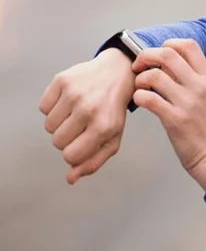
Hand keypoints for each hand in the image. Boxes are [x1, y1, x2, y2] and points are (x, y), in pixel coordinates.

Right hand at [39, 49, 134, 184]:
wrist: (118, 72)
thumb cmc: (113, 108)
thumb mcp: (113, 136)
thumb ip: (94, 161)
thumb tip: (70, 178)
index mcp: (104, 127)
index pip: (70, 156)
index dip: (74, 152)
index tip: (83, 140)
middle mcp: (89, 109)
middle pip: (57, 142)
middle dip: (67, 136)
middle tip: (82, 123)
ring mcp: (75, 93)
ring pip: (48, 126)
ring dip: (59, 122)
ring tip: (76, 111)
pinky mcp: (63, 80)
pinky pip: (43, 107)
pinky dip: (52, 106)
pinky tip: (69, 99)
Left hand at [131, 39, 205, 189]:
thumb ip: (194, 79)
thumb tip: (169, 65)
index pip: (189, 45)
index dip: (169, 44)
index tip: (158, 54)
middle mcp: (199, 86)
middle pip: (167, 54)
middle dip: (146, 56)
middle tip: (139, 66)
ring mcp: (187, 102)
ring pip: (154, 75)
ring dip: (140, 79)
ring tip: (140, 87)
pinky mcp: (174, 119)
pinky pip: (149, 98)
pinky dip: (139, 96)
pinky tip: (141, 101)